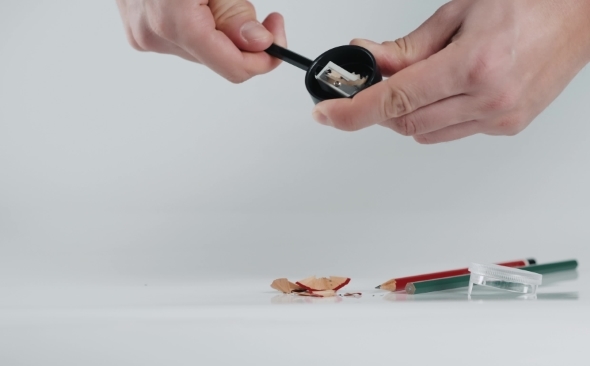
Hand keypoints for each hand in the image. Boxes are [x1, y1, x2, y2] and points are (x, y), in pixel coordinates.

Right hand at [115, 0, 285, 82]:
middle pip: (219, 60)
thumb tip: (259, 44)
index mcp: (175, 23)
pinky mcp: (139, 34)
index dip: (264, 58)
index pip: (234, 68)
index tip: (277, 35)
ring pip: (203, 53)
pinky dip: (198, 27)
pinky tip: (192, 2)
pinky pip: (184, 42)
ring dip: (218, 31)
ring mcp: (144, 37)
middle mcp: (155, 37)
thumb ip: (235, 13)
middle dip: (240, 38)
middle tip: (247, 6)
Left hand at [312, 0, 589, 142]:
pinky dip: (434, 117)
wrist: (581, 14)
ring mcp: (500, 118)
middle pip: (406, 123)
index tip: (327, 115)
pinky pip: (451, 132)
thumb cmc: (529, 3)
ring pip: (426, 133)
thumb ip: (408, 48)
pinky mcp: (507, 127)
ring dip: (406, 113)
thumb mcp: (457, 13)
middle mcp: (489, 99)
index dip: (353, 111)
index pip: (395, 100)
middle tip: (369, 85)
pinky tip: (443, 92)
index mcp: (475, 65)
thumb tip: (371, 61)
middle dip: (379, 108)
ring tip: (416, 81)